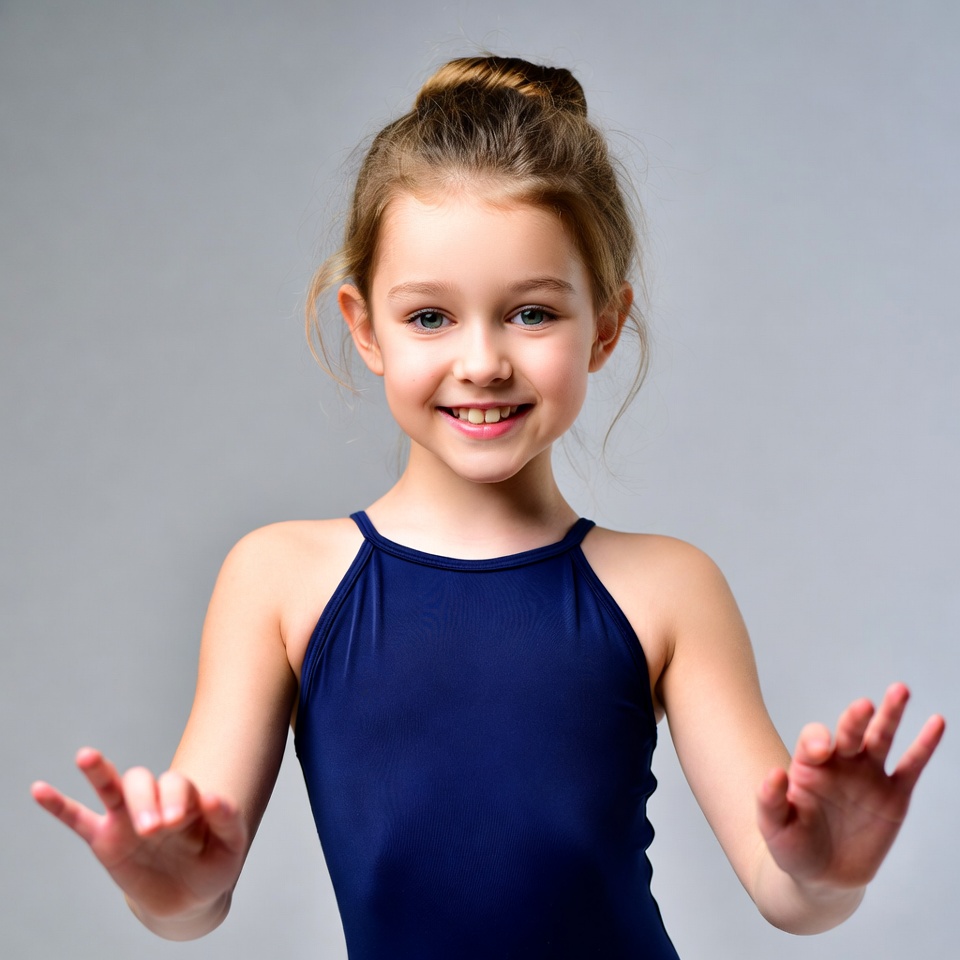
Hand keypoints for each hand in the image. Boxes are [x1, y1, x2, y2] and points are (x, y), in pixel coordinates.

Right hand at [31, 748, 247, 924]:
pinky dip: (58, 805)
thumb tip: (215, 796)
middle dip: (145, 800)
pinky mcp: (104, 841)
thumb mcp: (230, 845)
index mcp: (184, 797)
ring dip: (99, 773)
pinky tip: (40, 789)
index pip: (175, 782)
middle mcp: (153, 801)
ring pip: (109, 787)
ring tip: (87, 756)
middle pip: (141, 780)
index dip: (175, 797)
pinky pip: (77, 819)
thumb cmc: (213, 863)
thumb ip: (228, 819)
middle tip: (153, 829)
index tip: (178, 822)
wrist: (190, 896)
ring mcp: (126, 819)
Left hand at [757, 683, 944, 890]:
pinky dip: (925, 744)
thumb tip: (773, 773)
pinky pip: (911, 766)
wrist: (823, 876)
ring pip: (880, 738)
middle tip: (864, 705)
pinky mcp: (894, 796)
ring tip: (900, 690)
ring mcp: (868, 776)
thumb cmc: (793, 847)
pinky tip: (936, 722)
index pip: (813, 741)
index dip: (817, 740)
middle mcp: (839, 763)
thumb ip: (769, 801)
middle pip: (848, 732)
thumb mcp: (773, 827)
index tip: (822, 752)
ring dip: (890, 714)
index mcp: (808, 766)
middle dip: (855, 718)